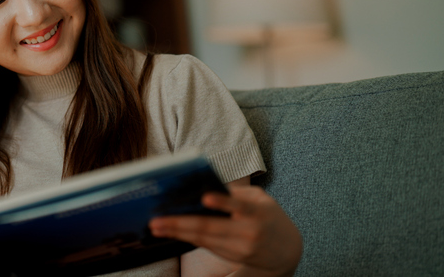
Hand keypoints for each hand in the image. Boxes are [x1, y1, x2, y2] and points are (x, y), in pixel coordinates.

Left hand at [149, 186, 301, 276]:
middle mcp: (249, 232)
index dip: (222, 203)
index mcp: (258, 212)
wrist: (287, 250)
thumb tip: (205, 187)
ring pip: (204, 239)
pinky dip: (186, 238)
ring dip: (177, 233)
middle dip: (181, 224)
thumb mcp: (261, 199)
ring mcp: (240, 248)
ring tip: (157, 227)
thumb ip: (236, 193)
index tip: (206, 198)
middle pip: (211, 228)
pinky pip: (206, 246)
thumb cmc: (268, 215)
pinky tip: (171, 232)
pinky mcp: (233, 257)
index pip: (239, 206)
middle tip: (157, 221)